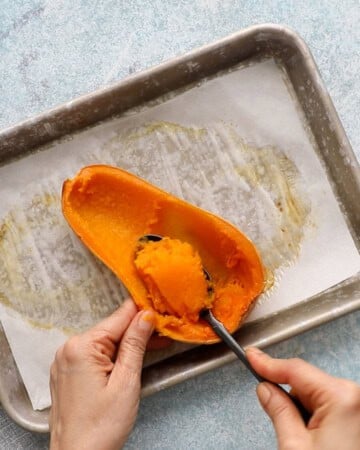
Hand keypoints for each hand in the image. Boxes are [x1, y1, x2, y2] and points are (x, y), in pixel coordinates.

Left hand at [49, 299, 153, 449]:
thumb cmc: (100, 428)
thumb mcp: (126, 382)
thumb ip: (135, 344)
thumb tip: (145, 316)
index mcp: (81, 347)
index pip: (118, 318)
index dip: (142, 314)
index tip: (161, 313)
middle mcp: (69, 349)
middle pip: (111, 330)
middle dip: (137, 332)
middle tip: (162, 336)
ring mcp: (66, 361)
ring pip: (104, 342)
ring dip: (127, 344)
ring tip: (152, 348)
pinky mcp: (68, 373)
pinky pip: (94, 355)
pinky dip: (113, 356)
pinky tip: (129, 361)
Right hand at [247, 348, 359, 449]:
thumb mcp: (294, 446)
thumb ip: (278, 410)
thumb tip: (266, 389)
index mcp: (341, 397)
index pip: (295, 369)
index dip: (268, 363)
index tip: (252, 356)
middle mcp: (355, 398)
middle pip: (307, 381)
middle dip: (286, 391)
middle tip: (267, 401)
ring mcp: (358, 408)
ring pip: (317, 395)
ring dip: (300, 407)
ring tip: (300, 437)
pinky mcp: (357, 420)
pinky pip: (329, 407)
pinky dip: (313, 416)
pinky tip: (310, 436)